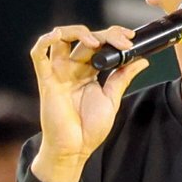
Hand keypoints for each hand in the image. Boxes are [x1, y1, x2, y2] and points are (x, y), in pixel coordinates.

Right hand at [29, 24, 149, 181]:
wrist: (75, 149)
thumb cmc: (89, 129)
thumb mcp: (112, 98)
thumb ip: (123, 77)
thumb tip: (142, 60)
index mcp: (87, 72)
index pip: (99, 44)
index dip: (113, 36)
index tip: (130, 39)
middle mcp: (72, 69)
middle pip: (84, 39)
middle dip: (105, 35)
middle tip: (123, 41)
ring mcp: (58, 73)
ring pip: (61, 38)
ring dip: (78, 32)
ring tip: (96, 41)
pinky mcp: (46, 80)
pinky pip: (39, 54)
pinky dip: (46, 40)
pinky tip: (58, 36)